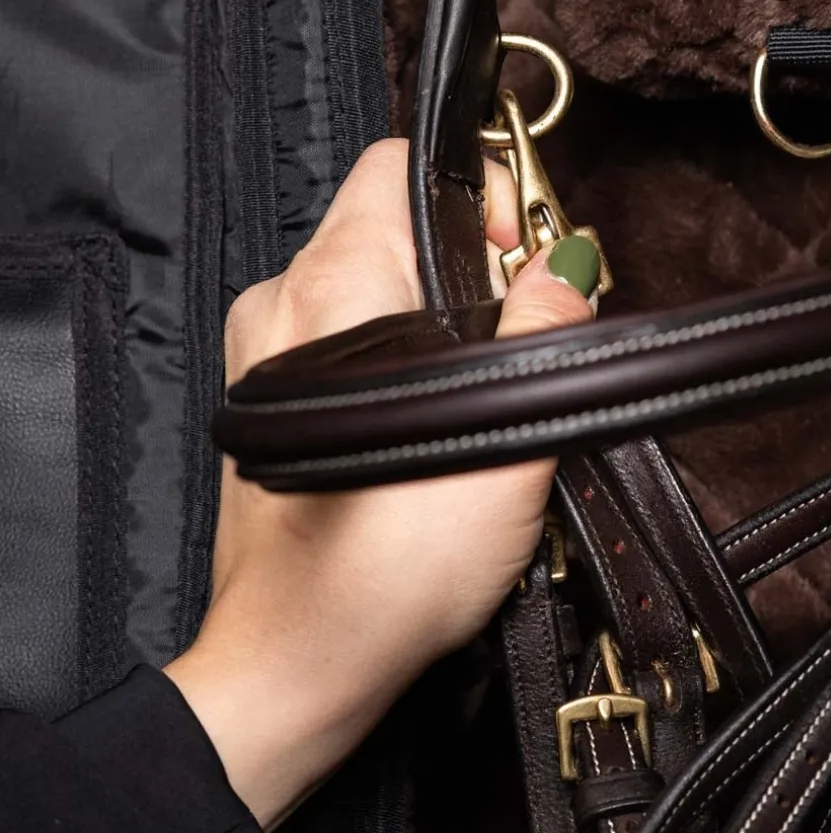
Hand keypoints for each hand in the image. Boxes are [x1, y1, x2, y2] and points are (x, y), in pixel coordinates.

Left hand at [167, 140, 598, 828]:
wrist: (296, 668)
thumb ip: (544, 333)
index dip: (483, 194)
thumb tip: (568, 264)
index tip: (528, 262)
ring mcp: (260, 350)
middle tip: (526, 333)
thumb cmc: (390, 571)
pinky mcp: (261, 399)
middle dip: (469, 263)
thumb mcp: (507, 444)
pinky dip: (392, 355)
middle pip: (390, 223)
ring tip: (483, 393)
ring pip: (367, 283)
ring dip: (434, 315)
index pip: (402, 165)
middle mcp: (281, 300)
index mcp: (332, 286)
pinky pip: (337, 335)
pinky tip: (431, 426)